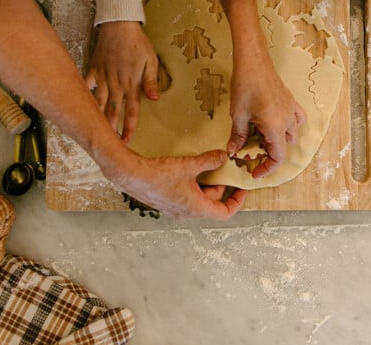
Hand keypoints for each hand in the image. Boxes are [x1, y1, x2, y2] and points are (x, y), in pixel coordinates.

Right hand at [85, 21, 159, 141]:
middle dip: (111, 129)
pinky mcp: (93, 69)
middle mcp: (116, 84)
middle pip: (113, 111)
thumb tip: (155, 99)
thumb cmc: (138, 44)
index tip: (126, 141)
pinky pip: (86, 85)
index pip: (132, 110)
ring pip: (99, 102)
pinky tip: (77, 106)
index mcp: (132, 84)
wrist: (120, 26)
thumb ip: (151, 81)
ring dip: (97, 117)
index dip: (129, 127)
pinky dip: (82, 94)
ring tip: (94, 132)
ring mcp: (103, 77)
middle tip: (108, 145)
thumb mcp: (151, 61)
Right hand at [100, 148, 246, 218]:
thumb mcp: (188, 165)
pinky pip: (187, 194)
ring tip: (209, 166)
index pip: (224, 213)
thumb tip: (223, 157)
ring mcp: (175, 208)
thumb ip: (209, 161)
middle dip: (220, 186)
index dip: (236, 202)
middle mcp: (186, 212)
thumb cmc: (157, 175)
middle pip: (212, 203)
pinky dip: (194, 183)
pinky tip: (192, 168)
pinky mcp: (167, 200)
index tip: (241, 190)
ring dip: (206, 183)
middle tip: (225, 170)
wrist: (130, 175)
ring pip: (199, 198)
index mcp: (195, 208)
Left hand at [226, 56, 306, 178]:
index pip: (278, 157)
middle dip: (269, 154)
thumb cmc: (245, 86)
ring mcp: (291, 110)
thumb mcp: (238, 114)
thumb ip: (237, 136)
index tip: (254, 172)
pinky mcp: (290, 101)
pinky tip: (276, 124)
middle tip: (250, 153)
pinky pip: (297, 119)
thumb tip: (233, 151)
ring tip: (261, 139)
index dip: (267, 168)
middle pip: (284, 147)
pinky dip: (290, 126)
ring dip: (279, 141)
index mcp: (276, 127)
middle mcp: (288, 121)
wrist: (254, 62)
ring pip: (292, 134)